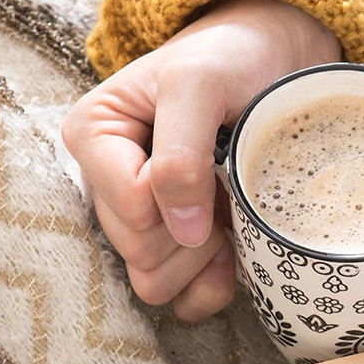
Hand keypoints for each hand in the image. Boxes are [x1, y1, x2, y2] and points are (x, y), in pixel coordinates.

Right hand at [62, 0, 340, 320]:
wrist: (271, 65)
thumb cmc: (230, 61)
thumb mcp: (200, 83)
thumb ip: (180, 152)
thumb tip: (183, 232)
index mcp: (93, 138)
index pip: (130, 207)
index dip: (179, 198)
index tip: (215, 162)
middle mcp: (105, 185)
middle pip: (139, 251)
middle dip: (193, 230)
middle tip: (226, 187)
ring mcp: (137, 223)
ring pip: (153, 283)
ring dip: (202, 260)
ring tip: (228, 212)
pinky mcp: (171, 252)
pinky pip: (181, 302)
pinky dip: (212, 283)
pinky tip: (232, 248)